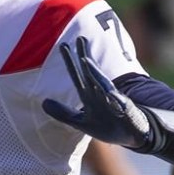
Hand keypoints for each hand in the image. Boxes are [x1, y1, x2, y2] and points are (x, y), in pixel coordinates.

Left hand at [42, 36, 153, 150]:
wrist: (130, 136)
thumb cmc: (106, 126)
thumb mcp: (80, 122)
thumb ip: (63, 113)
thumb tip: (43, 102)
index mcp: (89, 95)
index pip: (77, 75)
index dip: (70, 62)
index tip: (63, 46)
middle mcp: (101, 94)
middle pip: (91, 72)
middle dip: (85, 56)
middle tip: (79, 38)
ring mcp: (114, 100)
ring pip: (103, 84)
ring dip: (95, 73)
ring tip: (86, 61)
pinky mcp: (126, 110)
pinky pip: (120, 103)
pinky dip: (115, 98)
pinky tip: (111, 93)